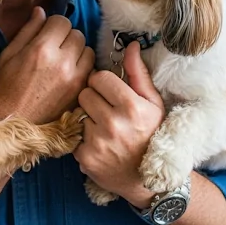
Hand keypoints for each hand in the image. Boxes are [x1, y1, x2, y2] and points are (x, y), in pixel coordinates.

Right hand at [0, 7, 94, 123]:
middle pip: (77, 34)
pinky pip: (91, 70)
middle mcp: (62, 62)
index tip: (47, 34)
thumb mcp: (8, 56)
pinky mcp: (81, 92)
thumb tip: (41, 11)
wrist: (13, 126)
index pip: (62, 21)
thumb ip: (28, 31)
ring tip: (63, 62)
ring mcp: (75, 79)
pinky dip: (83, 69)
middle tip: (54, 49)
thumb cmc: (5, 90)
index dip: (53, 25)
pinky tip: (69, 76)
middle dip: (66, 37)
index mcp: (41, 50)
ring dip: (78, 52)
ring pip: (88, 50)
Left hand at [74, 41, 165, 207]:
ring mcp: (98, 142)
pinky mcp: (85, 157)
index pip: (99, 77)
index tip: (108, 90)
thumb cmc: (151, 135)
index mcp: (131, 106)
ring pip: (77, 111)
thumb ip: (138, 73)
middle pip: (85, 93)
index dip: (102, 82)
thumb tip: (130, 45)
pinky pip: (73, 133)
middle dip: (93, 97)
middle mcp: (114, 124)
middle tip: (104, 108)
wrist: (146, 180)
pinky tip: (96, 141)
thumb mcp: (152, 103)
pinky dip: (81, 137)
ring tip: (101, 125)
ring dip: (86, 116)